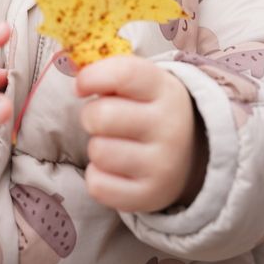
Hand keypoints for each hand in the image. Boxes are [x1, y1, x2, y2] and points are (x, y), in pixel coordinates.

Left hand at [76, 54, 207, 213]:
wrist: (190, 156)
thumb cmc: (148, 110)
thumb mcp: (142, 85)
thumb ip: (110, 72)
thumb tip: (73, 67)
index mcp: (165, 90)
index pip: (123, 74)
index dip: (92, 77)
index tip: (82, 86)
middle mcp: (169, 127)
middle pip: (100, 116)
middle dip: (91, 116)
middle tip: (102, 120)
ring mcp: (162, 165)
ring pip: (98, 151)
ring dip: (97, 148)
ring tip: (115, 145)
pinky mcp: (149, 196)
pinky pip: (97, 185)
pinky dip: (98, 177)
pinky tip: (115, 169)